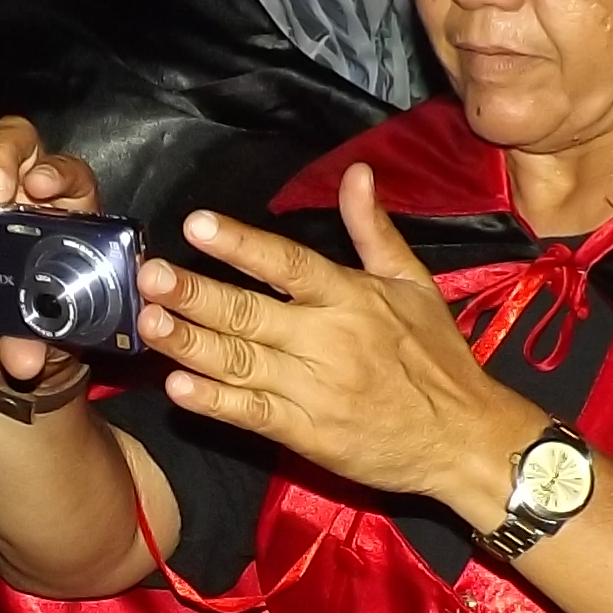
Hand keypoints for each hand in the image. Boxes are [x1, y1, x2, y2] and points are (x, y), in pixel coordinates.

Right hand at [0, 119, 108, 395]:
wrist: (34, 354)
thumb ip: (52, 335)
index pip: (64, 166)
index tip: (40, 188)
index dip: (53, 168)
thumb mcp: (75, 325)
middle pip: (1, 148)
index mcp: (64, 202)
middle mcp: (18, 197)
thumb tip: (23, 357)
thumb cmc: (67, 319)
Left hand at [140, 164, 542, 517]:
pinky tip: (179, 388)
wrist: (464, 439)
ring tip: (147, 323)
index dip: (240, 244)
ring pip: (240, 362)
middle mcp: (327, 340)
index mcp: (351, 298)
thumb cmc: (438, 358)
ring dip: (190, 343)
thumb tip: (357, 173)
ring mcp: (312, 390)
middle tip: (149, 275)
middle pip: (250, 313)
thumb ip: (374, 230)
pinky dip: (215, 403)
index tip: (196, 224)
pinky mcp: (305, 434)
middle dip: (195, 293)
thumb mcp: (415, 284)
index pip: (288, 263)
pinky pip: (252, 415)